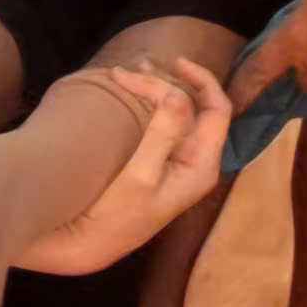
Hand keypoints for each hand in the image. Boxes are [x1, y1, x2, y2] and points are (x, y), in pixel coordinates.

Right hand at [15, 60, 230, 274]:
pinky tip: (129, 92)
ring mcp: (176, 163)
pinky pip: (162, 124)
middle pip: (195, 107)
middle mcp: (195, 162)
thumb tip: (178, 93)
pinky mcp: (157, 164)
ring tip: (128, 72)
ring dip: (157, 89)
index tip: (173, 61)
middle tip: (132, 70)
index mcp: (202, 165)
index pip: (217, 110)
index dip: (202, 79)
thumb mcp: (140, 175)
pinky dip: (148, 104)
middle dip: (169, 81)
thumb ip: (162, 133)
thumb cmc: (116, 216)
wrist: (88, 245)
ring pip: (177, 114)